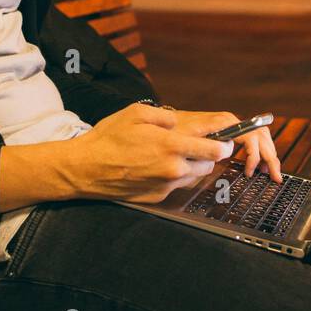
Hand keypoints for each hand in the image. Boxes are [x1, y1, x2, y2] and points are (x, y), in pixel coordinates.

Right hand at [61, 102, 237, 203]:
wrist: (85, 169)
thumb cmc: (109, 137)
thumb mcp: (136, 112)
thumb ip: (164, 116)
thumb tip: (178, 123)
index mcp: (171, 146)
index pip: (215, 150)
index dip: (225, 145)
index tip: (225, 141)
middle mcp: (172, 169)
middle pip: (208, 165)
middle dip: (207, 155)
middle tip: (195, 146)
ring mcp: (165, 186)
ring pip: (193, 177)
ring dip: (191, 167)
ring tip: (173, 155)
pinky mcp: (156, 198)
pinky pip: (175, 187)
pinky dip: (172, 178)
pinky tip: (156, 168)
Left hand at [169, 110, 281, 183]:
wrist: (165, 125)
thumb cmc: (174, 133)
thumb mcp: (187, 141)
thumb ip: (207, 146)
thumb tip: (227, 152)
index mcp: (225, 122)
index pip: (251, 135)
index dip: (256, 155)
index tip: (251, 172)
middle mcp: (232, 121)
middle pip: (261, 135)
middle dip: (270, 156)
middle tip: (275, 177)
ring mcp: (232, 125)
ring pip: (260, 136)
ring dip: (269, 154)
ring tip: (271, 172)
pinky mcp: (229, 131)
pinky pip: (252, 139)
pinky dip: (261, 151)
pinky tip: (261, 165)